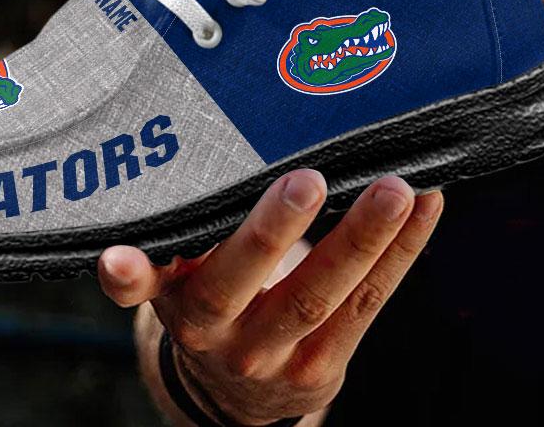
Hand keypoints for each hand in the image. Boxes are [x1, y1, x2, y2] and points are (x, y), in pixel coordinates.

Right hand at [97, 169, 444, 424]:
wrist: (233, 395)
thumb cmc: (210, 298)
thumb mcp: (179, 273)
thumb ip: (178, 233)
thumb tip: (190, 148)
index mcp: (176, 298)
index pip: (147, 284)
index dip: (131, 274)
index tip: (117, 257)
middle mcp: (217, 331)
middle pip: (243, 281)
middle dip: (274, 230)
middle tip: (307, 180)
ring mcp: (274, 353)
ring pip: (322, 295)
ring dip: (363, 238)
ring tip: (395, 188)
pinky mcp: (325, 365)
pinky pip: (369, 304)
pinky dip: (402, 251)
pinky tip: (426, 206)